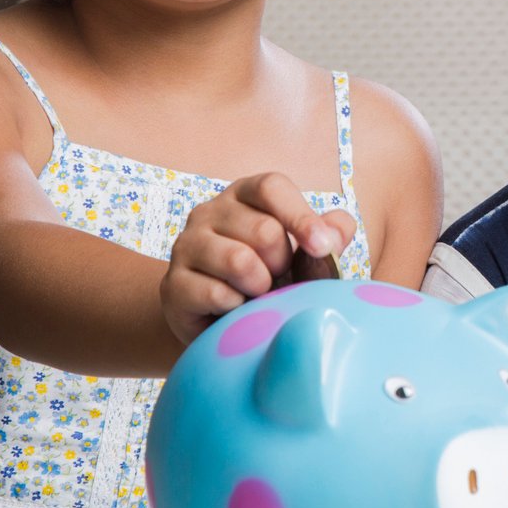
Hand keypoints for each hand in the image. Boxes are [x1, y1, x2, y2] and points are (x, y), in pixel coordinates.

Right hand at [160, 172, 356, 343]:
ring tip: (256, 292)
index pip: (272, 187)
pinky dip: (238, 308)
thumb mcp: (307, 254)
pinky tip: (233, 308)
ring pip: (239, 261)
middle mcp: (209, 211)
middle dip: (282, 263)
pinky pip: (218, 294)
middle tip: (276, 275)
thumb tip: (334, 233)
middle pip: (264, 230)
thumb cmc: (271, 278)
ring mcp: (185, 245)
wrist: (223, 321)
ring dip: (261, 286)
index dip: (301, 216)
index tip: (322, 247)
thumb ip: (330, 236)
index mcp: (245, 194)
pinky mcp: (172, 283)